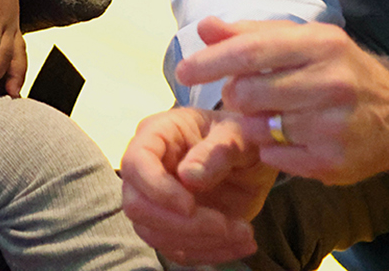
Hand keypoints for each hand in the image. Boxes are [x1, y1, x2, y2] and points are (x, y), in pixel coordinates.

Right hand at [119, 106, 277, 264]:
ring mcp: (155, 201)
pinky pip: (177, 250)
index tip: (190, 205)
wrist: (252, 160)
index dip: (157, 189)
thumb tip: (188, 177)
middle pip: (137, 206)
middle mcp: (147, 168)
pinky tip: (240, 243)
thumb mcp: (239, 134)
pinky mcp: (170, 226)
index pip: (136, 163)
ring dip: (200, 241)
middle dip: (181, 224)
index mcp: (157, 134)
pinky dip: (210, 253)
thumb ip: (217, 150)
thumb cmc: (241, 136)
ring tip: (243, 233)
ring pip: (154, 234)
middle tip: (224, 225)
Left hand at [176, 16, 388, 183]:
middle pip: (249, 93)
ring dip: (255, 124)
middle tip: (247, 95)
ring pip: (259, 128)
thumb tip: (205, 27)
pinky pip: (275, 158)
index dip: (211, 62)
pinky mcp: (334, 161)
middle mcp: (330, 82)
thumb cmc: (340, 69)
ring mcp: (334, 125)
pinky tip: (290, 137)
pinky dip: (272, 149)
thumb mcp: (305, 41)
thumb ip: (252, 34)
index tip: (184, 72)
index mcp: (320, 43)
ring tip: (274, 115)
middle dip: (236, 96)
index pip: (252, 50)